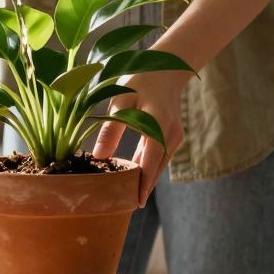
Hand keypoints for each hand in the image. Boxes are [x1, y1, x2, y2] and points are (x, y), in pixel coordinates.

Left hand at [91, 71, 187, 206]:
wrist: (167, 67)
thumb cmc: (141, 80)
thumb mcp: (121, 100)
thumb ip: (111, 129)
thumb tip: (99, 157)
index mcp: (158, 124)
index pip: (151, 161)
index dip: (143, 184)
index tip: (135, 203)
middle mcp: (170, 134)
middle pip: (156, 168)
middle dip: (142, 187)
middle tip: (125, 206)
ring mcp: (174, 136)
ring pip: (158, 164)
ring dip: (144, 179)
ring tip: (127, 197)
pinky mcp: (172, 136)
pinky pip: (158, 157)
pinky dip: (147, 167)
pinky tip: (133, 177)